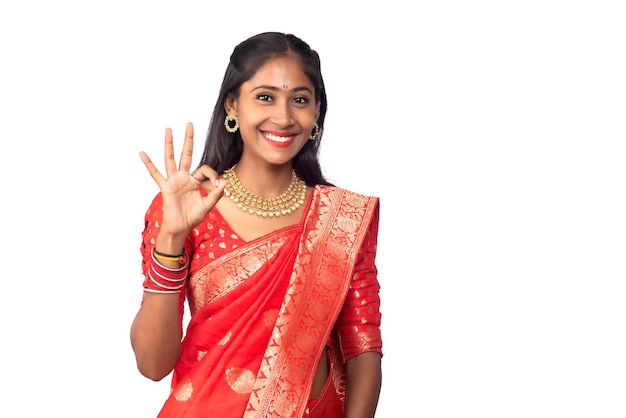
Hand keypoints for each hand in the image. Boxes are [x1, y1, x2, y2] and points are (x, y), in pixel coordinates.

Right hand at [139, 122, 225, 237]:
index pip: (204, 170)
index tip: (218, 184)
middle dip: (188, 140)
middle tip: (189, 124)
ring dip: (169, 144)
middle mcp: (183, 177)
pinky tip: (142, 153)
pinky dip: (148, 164)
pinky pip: (155, 174)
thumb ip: (216, 194)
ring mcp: (173, 181)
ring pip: (171, 159)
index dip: (213, 175)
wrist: (180, 228)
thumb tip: (225, 182)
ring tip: (168, 130)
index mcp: (195, 181)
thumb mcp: (208, 205)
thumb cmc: (193, 217)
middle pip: (186, 154)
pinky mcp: (165, 187)